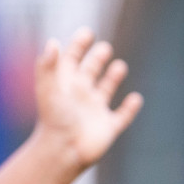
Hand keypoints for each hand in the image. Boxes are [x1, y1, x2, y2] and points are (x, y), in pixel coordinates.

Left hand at [31, 28, 143, 175]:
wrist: (63, 151)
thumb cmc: (54, 119)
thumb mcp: (49, 88)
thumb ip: (48, 65)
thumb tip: (53, 42)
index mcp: (66, 84)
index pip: (72, 59)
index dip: (78, 45)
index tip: (87, 32)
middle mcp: (81, 95)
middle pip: (90, 72)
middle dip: (97, 59)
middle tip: (104, 47)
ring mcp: (95, 111)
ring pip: (106, 90)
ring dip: (113, 78)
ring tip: (119, 66)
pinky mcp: (109, 127)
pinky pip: (122, 116)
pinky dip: (130, 108)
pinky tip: (135, 98)